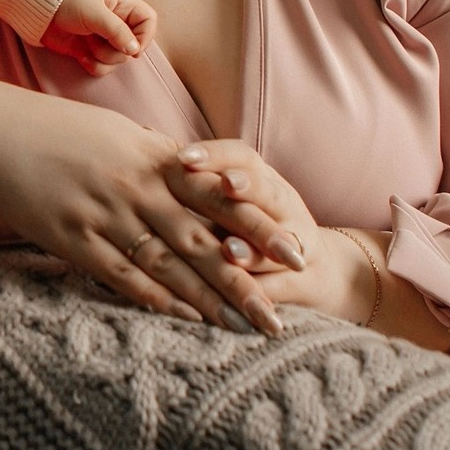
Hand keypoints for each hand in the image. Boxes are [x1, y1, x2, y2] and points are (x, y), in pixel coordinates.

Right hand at [0, 118, 297, 334]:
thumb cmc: (60, 130)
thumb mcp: (119, 133)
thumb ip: (159, 156)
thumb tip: (194, 169)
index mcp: (155, 160)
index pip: (220, 200)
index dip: (261, 230)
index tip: (297, 254)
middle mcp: (137, 190)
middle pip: (202, 244)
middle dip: (246, 283)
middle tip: (279, 317)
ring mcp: (105, 217)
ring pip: (167, 267)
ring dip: (206, 302)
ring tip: (239, 330)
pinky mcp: (74, 239)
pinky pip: (120, 275)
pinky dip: (153, 299)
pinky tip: (180, 319)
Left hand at [40, 0, 155, 73]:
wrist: (39, 12)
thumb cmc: (66, 2)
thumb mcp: (94, 12)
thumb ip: (117, 30)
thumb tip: (134, 51)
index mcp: (121, 5)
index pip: (148, 20)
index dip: (145, 36)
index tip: (133, 48)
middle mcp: (116, 22)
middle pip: (134, 45)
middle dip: (117, 50)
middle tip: (99, 40)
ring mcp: (103, 38)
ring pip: (118, 59)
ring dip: (103, 57)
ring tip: (86, 43)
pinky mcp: (91, 51)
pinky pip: (103, 67)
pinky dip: (94, 66)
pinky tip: (81, 56)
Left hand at [166, 142, 373, 323]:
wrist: (307, 269)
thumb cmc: (247, 226)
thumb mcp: (229, 200)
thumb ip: (196, 184)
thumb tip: (142, 148)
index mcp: (261, 179)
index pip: (240, 157)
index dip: (214, 155)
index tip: (183, 156)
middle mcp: (283, 205)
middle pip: (268, 192)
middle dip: (248, 188)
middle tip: (227, 184)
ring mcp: (298, 242)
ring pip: (278, 240)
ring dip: (254, 247)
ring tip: (231, 251)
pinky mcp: (304, 279)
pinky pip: (284, 285)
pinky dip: (267, 292)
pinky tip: (250, 302)